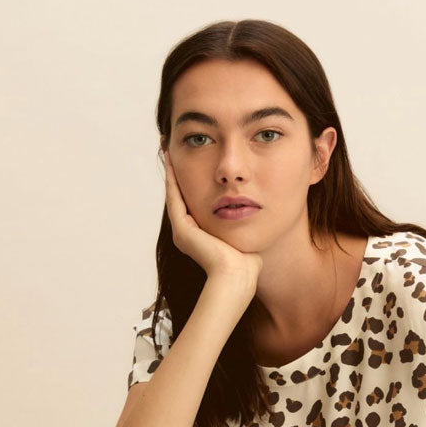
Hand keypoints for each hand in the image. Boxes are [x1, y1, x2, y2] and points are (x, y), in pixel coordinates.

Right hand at [162, 148, 263, 280]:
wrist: (238, 278)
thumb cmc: (247, 263)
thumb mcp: (245, 235)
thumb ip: (245, 222)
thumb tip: (256, 210)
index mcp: (201, 237)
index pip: (194, 203)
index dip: (193, 182)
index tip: (195, 161)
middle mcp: (188, 234)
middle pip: (182, 196)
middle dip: (179, 173)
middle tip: (173, 149)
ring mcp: (183, 232)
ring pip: (175, 195)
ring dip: (172, 172)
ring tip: (169, 149)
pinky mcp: (183, 230)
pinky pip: (175, 199)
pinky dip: (172, 180)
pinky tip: (173, 162)